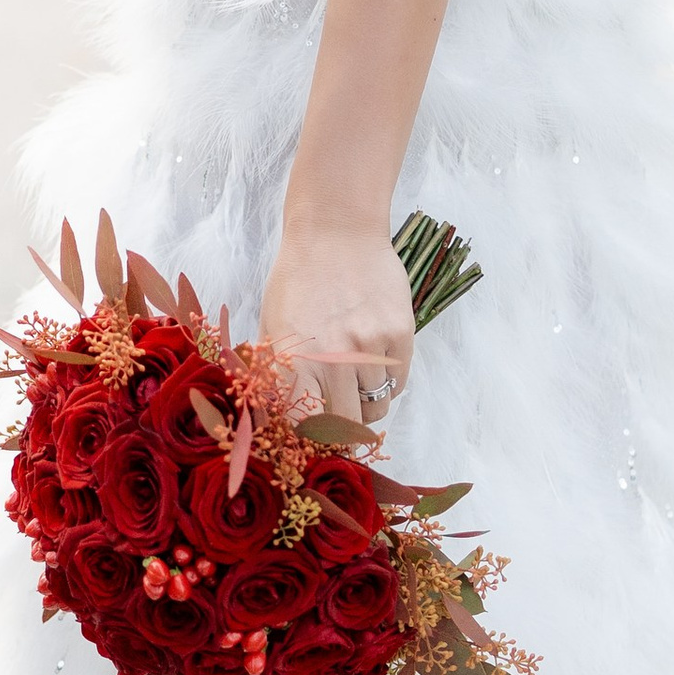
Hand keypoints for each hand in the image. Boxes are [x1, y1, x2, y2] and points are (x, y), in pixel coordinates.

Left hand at [262, 221, 413, 432]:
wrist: (337, 231)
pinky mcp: (399, 333)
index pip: (303, 425)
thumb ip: (279, 375)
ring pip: (376, 406)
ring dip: (367, 402)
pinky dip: (388, 382)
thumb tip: (283, 420)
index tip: (315, 443)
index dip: (311, 441)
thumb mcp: (274, 327)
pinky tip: (375, 360)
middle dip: (344, 433)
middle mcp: (332, 357)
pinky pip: (399, 383)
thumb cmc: (298, 280)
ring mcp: (369, 345)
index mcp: (293, 358)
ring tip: (357, 377)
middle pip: (346, 425)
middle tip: (343, 425)